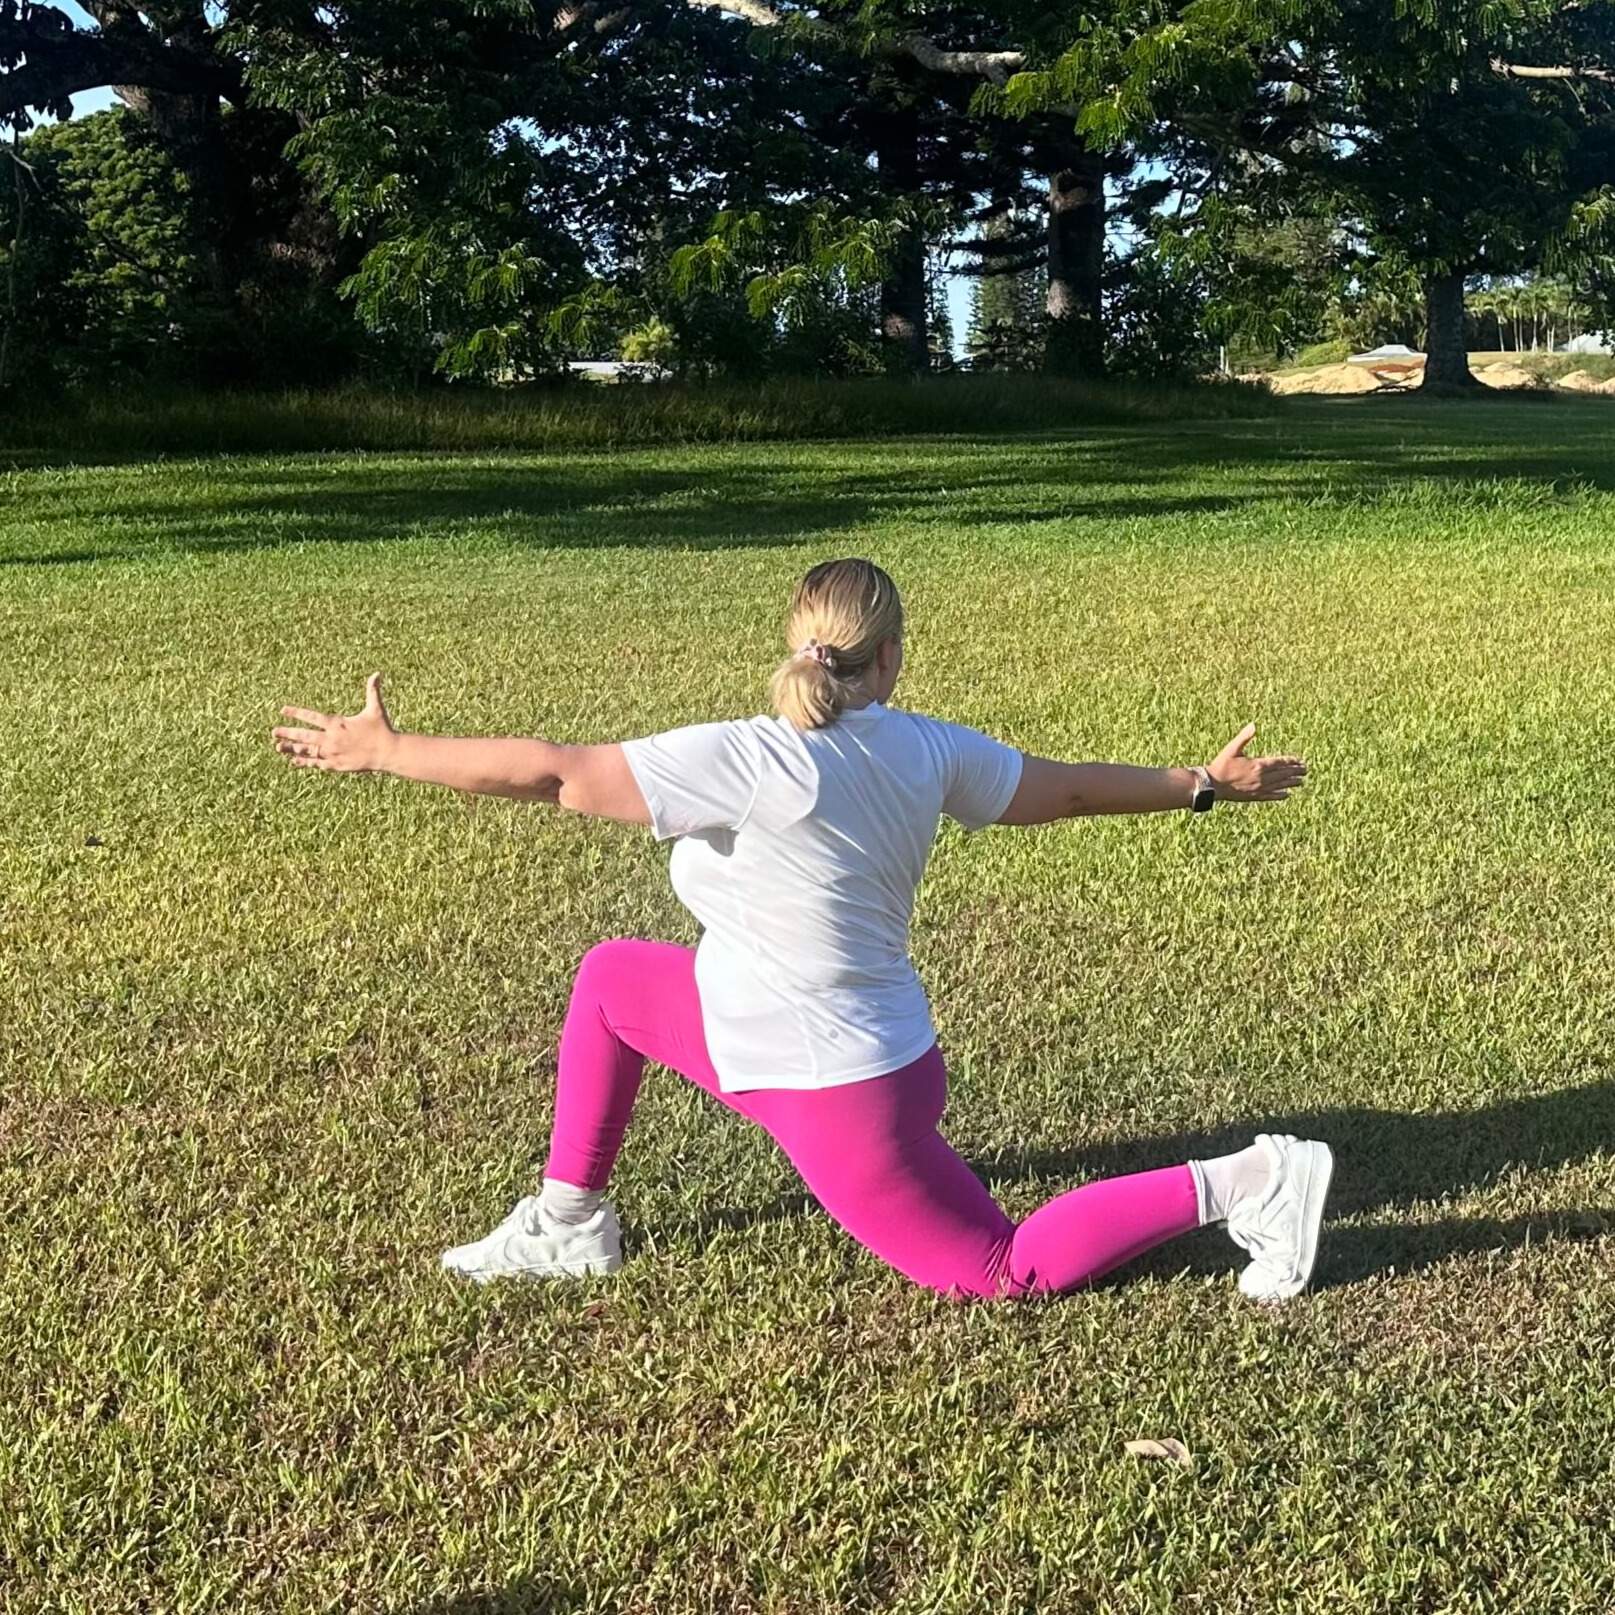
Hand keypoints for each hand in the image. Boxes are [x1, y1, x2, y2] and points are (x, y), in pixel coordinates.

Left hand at [273, 674, 396, 773]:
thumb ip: (372, 691)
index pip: (311, 717)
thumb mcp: (376, 709)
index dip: (296, 712)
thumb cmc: (382, 729)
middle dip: (287, 732)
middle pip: (304, 735)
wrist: (388, 752)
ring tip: (278, 747)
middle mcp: (332, 738)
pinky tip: (295, 761)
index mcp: (337, 723)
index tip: (283, 710)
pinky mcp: (337, 765)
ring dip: (292, 749)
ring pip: (307, 751)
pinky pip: (317, 764)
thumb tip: (377, 674)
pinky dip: (306, 762)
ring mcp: (333, 753)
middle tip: (273, 732)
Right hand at [1206, 722, 1306, 802]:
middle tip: (1305, 770)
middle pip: (1283, 774)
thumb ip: (1244, 737)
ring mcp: (1259, 788)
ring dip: (1291, 783)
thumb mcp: (1232, 749)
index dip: (1290, 761)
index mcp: (1257, 765)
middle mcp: (1261, 777)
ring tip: (1301, 781)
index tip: (1300, 760)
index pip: (1279, 762)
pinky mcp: (1254, 796)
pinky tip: (1287, 795)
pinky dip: (1279, 795)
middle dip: (1295, 771)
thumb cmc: (1221, 766)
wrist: (1212, 785)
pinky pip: (1271, 796)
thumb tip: (1253, 725)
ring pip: (1279, 785)